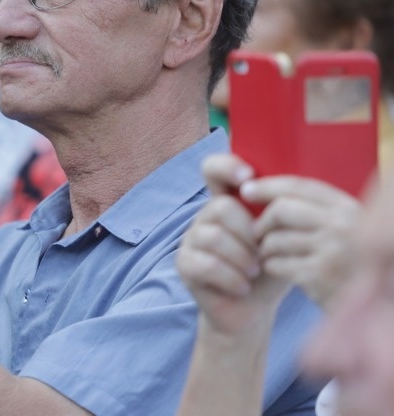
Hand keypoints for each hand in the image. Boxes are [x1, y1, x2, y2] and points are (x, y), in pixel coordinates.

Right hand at [177, 154, 291, 335]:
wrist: (255, 310)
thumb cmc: (272, 269)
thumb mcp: (284, 239)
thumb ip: (283, 216)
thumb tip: (291, 196)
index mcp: (229, 202)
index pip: (213, 168)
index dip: (226, 166)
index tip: (248, 177)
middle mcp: (206, 215)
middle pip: (220, 207)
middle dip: (248, 234)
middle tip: (264, 255)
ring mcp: (191, 238)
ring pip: (213, 236)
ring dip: (242, 258)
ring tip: (254, 273)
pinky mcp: (184, 263)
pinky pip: (206, 263)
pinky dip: (231, 278)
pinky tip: (243, 287)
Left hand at [247, 176, 360, 307]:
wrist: (373, 310)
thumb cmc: (352, 267)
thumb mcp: (348, 232)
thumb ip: (320, 213)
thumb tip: (270, 196)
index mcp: (350, 209)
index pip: (301, 186)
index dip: (269, 186)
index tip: (246, 189)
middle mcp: (344, 226)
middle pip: (281, 209)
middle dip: (261, 221)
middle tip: (255, 233)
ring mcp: (332, 251)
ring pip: (275, 239)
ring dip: (264, 248)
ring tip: (268, 255)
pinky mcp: (319, 276)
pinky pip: (276, 264)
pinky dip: (270, 266)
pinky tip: (275, 269)